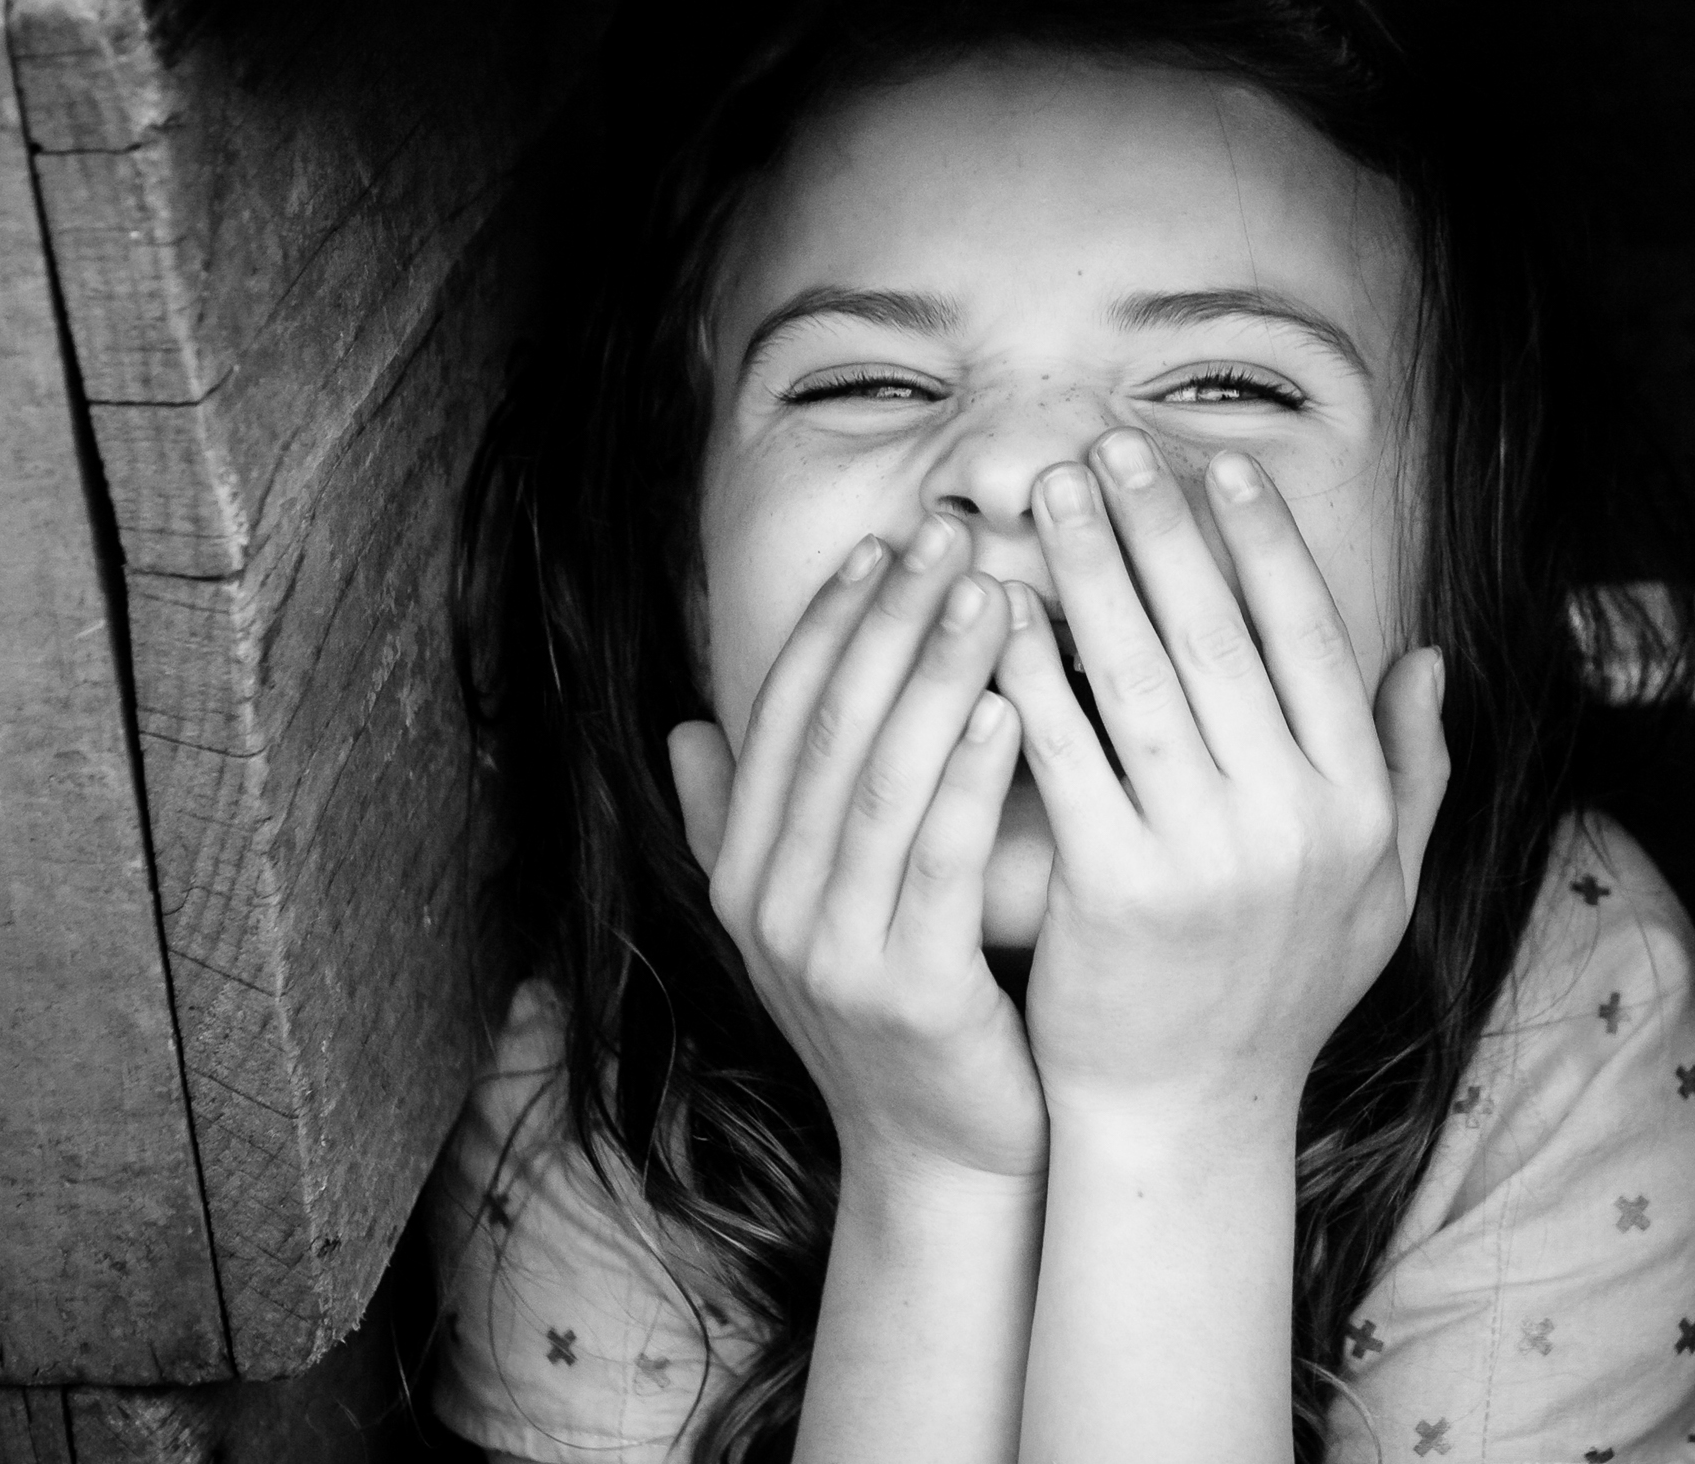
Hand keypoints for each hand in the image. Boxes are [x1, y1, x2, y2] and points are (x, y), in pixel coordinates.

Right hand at [669, 515, 1047, 1185]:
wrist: (950, 1159)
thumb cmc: (908, 1015)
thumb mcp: (815, 913)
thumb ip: (747, 823)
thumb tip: (683, 727)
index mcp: (744, 873)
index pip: (780, 716)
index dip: (831, 623)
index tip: (886, 542)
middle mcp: (768, 908)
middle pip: (829, 729)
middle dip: (888, 623)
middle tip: (948, 535)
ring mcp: (828, 954)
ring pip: (880, 779)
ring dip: (934, 674)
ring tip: (988, 589)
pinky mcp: (903, 991)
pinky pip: (935, 860)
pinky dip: (966, 776)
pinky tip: (1011, 705)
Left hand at [994, 429, 1449, 1136]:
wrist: (1187, 1114)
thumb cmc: (1280, 993)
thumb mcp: (1383, 891)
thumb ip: (1415, 772)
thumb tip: (1427, 657)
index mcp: (1360, 806)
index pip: (1308, 637)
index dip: (1260, 542)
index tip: (1216, 467)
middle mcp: (1296, 822)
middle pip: (1217, 635)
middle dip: (1159, 526)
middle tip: (1108, 446)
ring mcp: (1206, 857)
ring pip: (1137, 675)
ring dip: (1089, 569)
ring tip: (1047, 495)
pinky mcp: (1114, 890)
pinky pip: (1064, 751)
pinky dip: (1028, 670)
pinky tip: (994, 607)